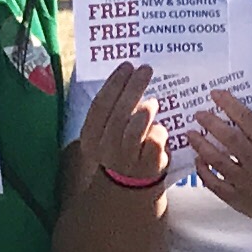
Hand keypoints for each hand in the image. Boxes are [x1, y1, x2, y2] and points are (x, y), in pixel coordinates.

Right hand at [81, 61, 163, 190]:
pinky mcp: (148, 166)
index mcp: (91, 137)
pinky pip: (154, 142)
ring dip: (145, 111)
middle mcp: (105, 148)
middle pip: (118, 114)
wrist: (129, 186)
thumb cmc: (119, 150)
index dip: (114, 83)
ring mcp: (126, 159)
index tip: (127, 66)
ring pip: (134, 130)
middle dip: (133, 88)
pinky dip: (158, 131)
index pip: (100, 105)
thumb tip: (128, 75)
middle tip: (145, 70)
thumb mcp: (107, 132)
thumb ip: (113, 109)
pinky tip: (160, 127)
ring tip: (153, 101)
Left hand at [189, 90, 251, 226]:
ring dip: (201, 144)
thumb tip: (235, 124)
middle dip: (210, 122)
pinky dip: (203, 171)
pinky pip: (213, 183)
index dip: (230, 105)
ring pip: (216, 159)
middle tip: (199, 114)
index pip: (248, 120)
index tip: (216, 95)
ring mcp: (246, 183)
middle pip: (228, 137)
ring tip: (191, 135)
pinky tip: (199, 161)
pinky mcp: (237, 199)